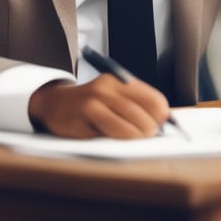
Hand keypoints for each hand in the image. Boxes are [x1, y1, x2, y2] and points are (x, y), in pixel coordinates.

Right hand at [27, 75, 169, 138]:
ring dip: (138, 134)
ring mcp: (95, 99)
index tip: (164, 125)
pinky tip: (122, 140)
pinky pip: (110, 128)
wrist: (56, 103)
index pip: (151, 96)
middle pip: (141, 109)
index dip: (162, 113)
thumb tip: (161, 125)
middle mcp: (108, 86)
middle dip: (151, 127)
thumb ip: (134, 107)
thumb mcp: (113, 99)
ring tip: (141, 139)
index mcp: (120, 80)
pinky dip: (121, 136)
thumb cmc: (90, 105)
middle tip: (152, 136)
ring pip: (127, 120)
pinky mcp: (83, 114)